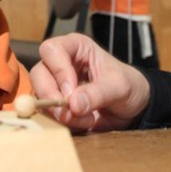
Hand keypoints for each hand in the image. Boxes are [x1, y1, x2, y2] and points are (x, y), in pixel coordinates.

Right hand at [30, 33, 150, 131]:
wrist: (132, 107)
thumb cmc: (128, 86)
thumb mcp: (119, 87)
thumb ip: (98, 93)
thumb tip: (73, 104)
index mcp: (75, 47)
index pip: (52, 50)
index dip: (58, 70)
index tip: (71, 91)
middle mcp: (60, 63)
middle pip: (39, 74)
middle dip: (53, 97)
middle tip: (72, 113)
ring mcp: (55, 84)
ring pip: (40, 96)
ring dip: (61, 113)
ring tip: (87, 119)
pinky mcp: (55, 104)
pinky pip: (47, 114)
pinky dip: (63, 123)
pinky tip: (82, 123)